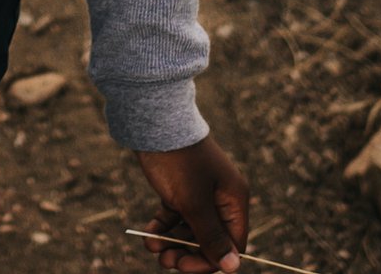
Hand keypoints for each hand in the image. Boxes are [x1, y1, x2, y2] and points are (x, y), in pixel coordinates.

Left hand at [134, 135, 250, 272]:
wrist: (152, 122)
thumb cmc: (178, 161)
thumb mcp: (194, 203)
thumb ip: (211, 236)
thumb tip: (232, 268)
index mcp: (233, 200)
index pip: (231, 243)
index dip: (210, 260)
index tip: (185, 266)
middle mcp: (220, 198)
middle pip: (209, 239)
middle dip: (187, 253)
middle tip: (166, 261)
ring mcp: (199, 193)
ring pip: (189, 230)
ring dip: (172, 243)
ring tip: (152, 248)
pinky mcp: (179, 189)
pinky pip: (174, 216)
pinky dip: (162, 227)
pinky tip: (148, 236)